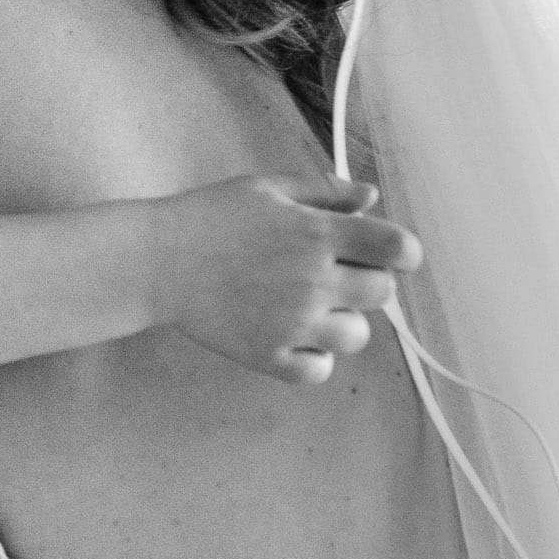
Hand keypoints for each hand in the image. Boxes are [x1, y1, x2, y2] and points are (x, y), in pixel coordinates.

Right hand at [152, 174, 421, 385]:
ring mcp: (294, 323)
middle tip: (329, 274)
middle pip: (382, 293)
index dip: (401, 251)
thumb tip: (373, 198)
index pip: (396, 248)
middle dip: (365, 281)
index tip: (385, 252)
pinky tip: (290, 334)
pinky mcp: (271, 355)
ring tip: (308, 306)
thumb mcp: (266, 189)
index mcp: (317, 233)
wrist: (157, 260)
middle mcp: (314, 280)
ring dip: (341, 320)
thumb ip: (325, 193)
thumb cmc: (210, 216)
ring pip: (356, 335)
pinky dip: (312, 355)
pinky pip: (319, 369)